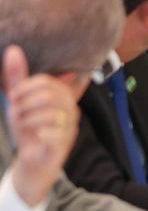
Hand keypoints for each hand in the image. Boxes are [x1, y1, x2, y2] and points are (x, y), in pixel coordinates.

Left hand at [3, 46, 79, 206]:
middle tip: (17, 113)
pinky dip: (37, 134)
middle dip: (26, 103)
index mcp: (62, 97)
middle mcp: (71, 110)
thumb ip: (17, 77)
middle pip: (50, 95)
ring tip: (24, 125)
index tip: (14, 96)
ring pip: (50, 113)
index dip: (27, 87)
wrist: (31, 161)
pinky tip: (35, 137)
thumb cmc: (28, 129)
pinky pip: (53, 132)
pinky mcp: (65, 143)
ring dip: (28, 119)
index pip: (49, 82)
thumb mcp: (18, 101)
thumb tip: (13, 49)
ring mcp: (70, 127)